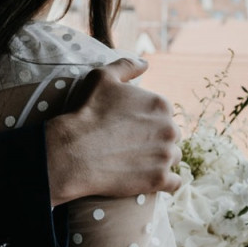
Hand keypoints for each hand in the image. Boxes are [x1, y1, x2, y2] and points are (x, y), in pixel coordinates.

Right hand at [45, 58, 181, 206]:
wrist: (72, 152)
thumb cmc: (86, 112)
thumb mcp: (103, 77)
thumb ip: (127, 65)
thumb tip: (146, 63)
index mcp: (161, 104)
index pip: (165, 114)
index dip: (149, 122)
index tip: (133, 129)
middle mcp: (170, 128)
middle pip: (171, 136)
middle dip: (157, 140)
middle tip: (134, 147)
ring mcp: (166, 155)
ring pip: (173, 157)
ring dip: (161, 160)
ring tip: (140, 163)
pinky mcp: (159, 179)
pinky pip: (175, 183)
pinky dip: (167, 182)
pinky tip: (154, 180)